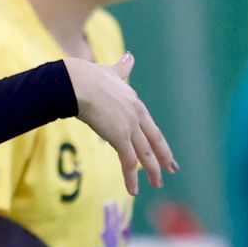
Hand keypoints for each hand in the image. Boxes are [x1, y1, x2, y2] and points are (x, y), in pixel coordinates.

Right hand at [65, 54, 177, 195]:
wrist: (75, 82)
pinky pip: (128, 162)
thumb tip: (130, 56)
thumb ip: (121, 68)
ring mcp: (129, 126)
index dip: (159, 142)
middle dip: (163, 158)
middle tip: (171, 170)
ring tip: (156, 184)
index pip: (151, 127)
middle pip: (154, 141)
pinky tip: (134, 190)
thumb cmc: (87, 76)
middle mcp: (136, 115)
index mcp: (135, 103)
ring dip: (152, 172)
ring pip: (145, 155)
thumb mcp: (110, 72)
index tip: (165, 152)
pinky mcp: (119, 136)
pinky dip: (132, 178)